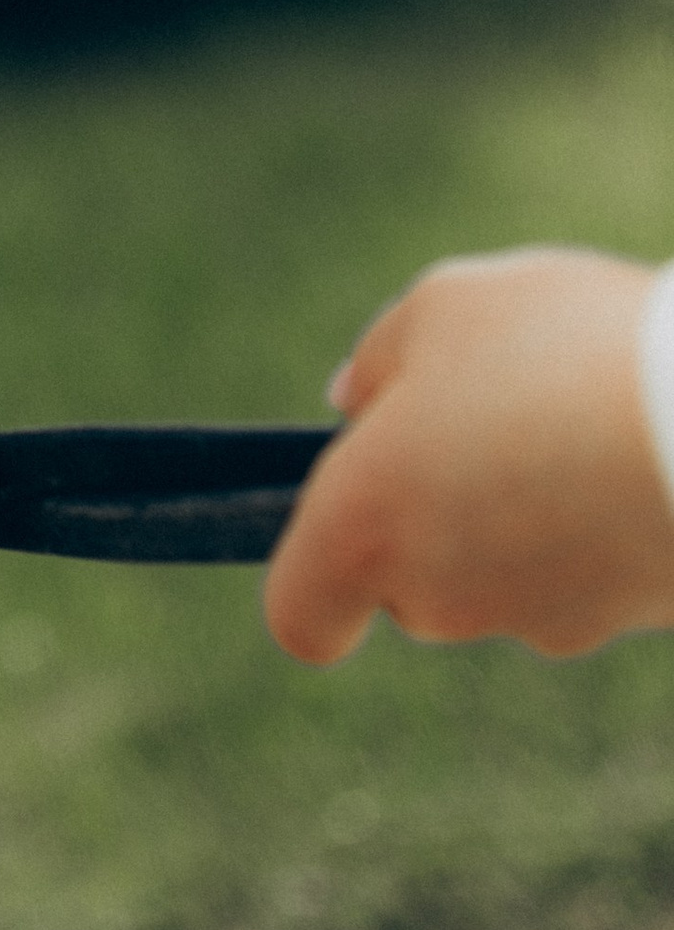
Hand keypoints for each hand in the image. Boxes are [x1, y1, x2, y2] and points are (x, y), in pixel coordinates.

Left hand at [264, 248, 673, 663]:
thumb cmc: (563, 347)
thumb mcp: (445, 307)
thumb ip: (380, 359)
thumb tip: (355, 403)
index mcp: (364, 523)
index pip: (301, 616)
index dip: (315, 581)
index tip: (347, 521)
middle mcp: (441, 595)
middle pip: (410, 580)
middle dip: (433, 510)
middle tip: (485, 409)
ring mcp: (540, 619)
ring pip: (502, 571)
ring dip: (521, 506)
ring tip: (575, 409)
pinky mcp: (629, 622)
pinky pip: (589, 569)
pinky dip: (595, 518)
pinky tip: (629, 439)